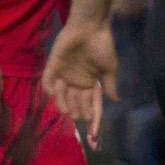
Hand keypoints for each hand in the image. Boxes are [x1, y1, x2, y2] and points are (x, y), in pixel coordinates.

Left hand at [43, 21, 119, 149]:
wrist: (90, 27)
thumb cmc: (102, 46)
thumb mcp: (110, 68)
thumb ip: (110, 85)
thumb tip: (116, 101)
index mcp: (90, 83)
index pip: (92, 106)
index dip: (94, 121)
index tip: (96, 137)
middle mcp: (76, 82)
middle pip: (76, 103)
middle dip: (78, 113)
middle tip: (80, 118)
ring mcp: (64, 74)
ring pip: (61, 96)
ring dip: (64, 104)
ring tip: (68, 110)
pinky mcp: (53, 65)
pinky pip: (48, 80)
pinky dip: (50, 88)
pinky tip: (55, 92)